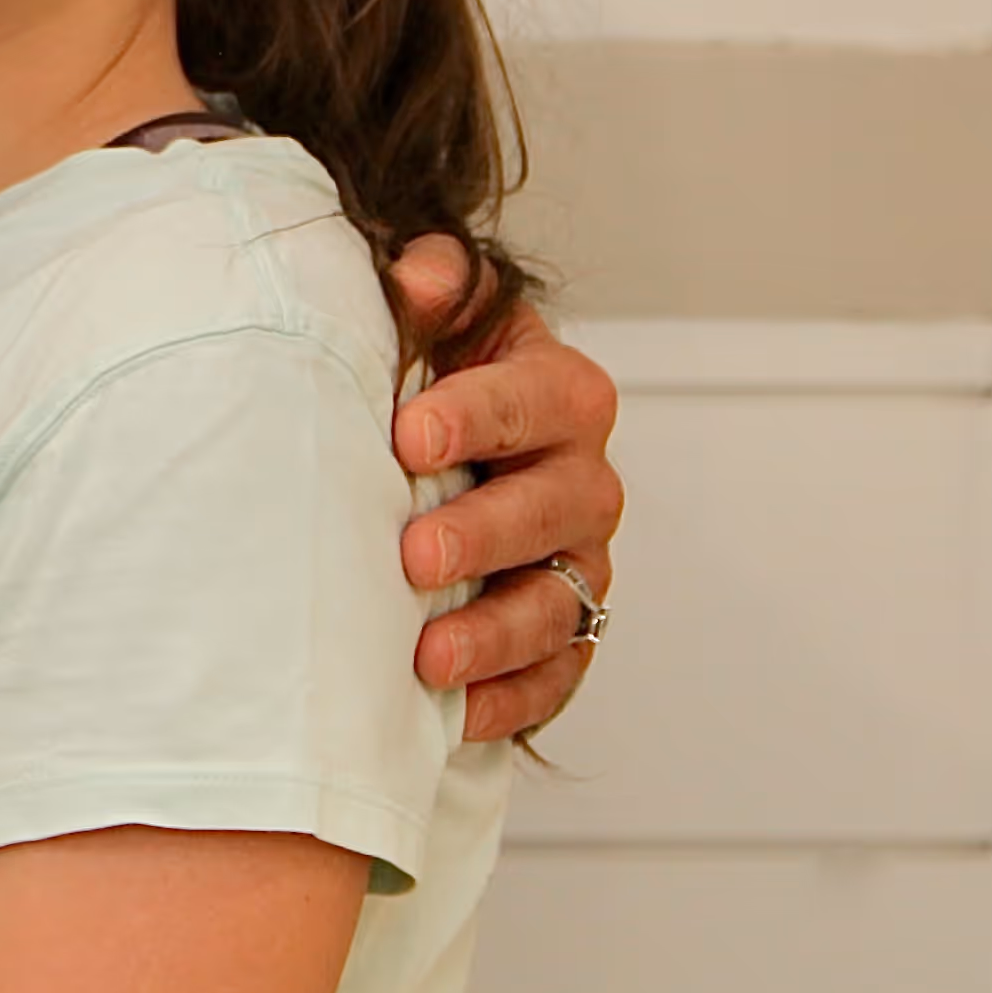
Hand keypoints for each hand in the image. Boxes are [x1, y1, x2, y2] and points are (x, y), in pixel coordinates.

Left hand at [382, 244, 622, 749]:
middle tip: (414, 555)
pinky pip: (556, 677)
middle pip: (554, 510)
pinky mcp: (567, 636)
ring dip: (495, 635)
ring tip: (429, 659)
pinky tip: (455, 717)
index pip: (534, 398)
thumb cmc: (436, 377)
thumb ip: (433, 288)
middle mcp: (584, 480)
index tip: (407, 434)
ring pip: (559, 605)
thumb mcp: (436, 319)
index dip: (475, 415)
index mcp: (560, 393)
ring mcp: (580, 563)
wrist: (452, 445)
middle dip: (484, 534)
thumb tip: (417, 275)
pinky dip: (510, 701)